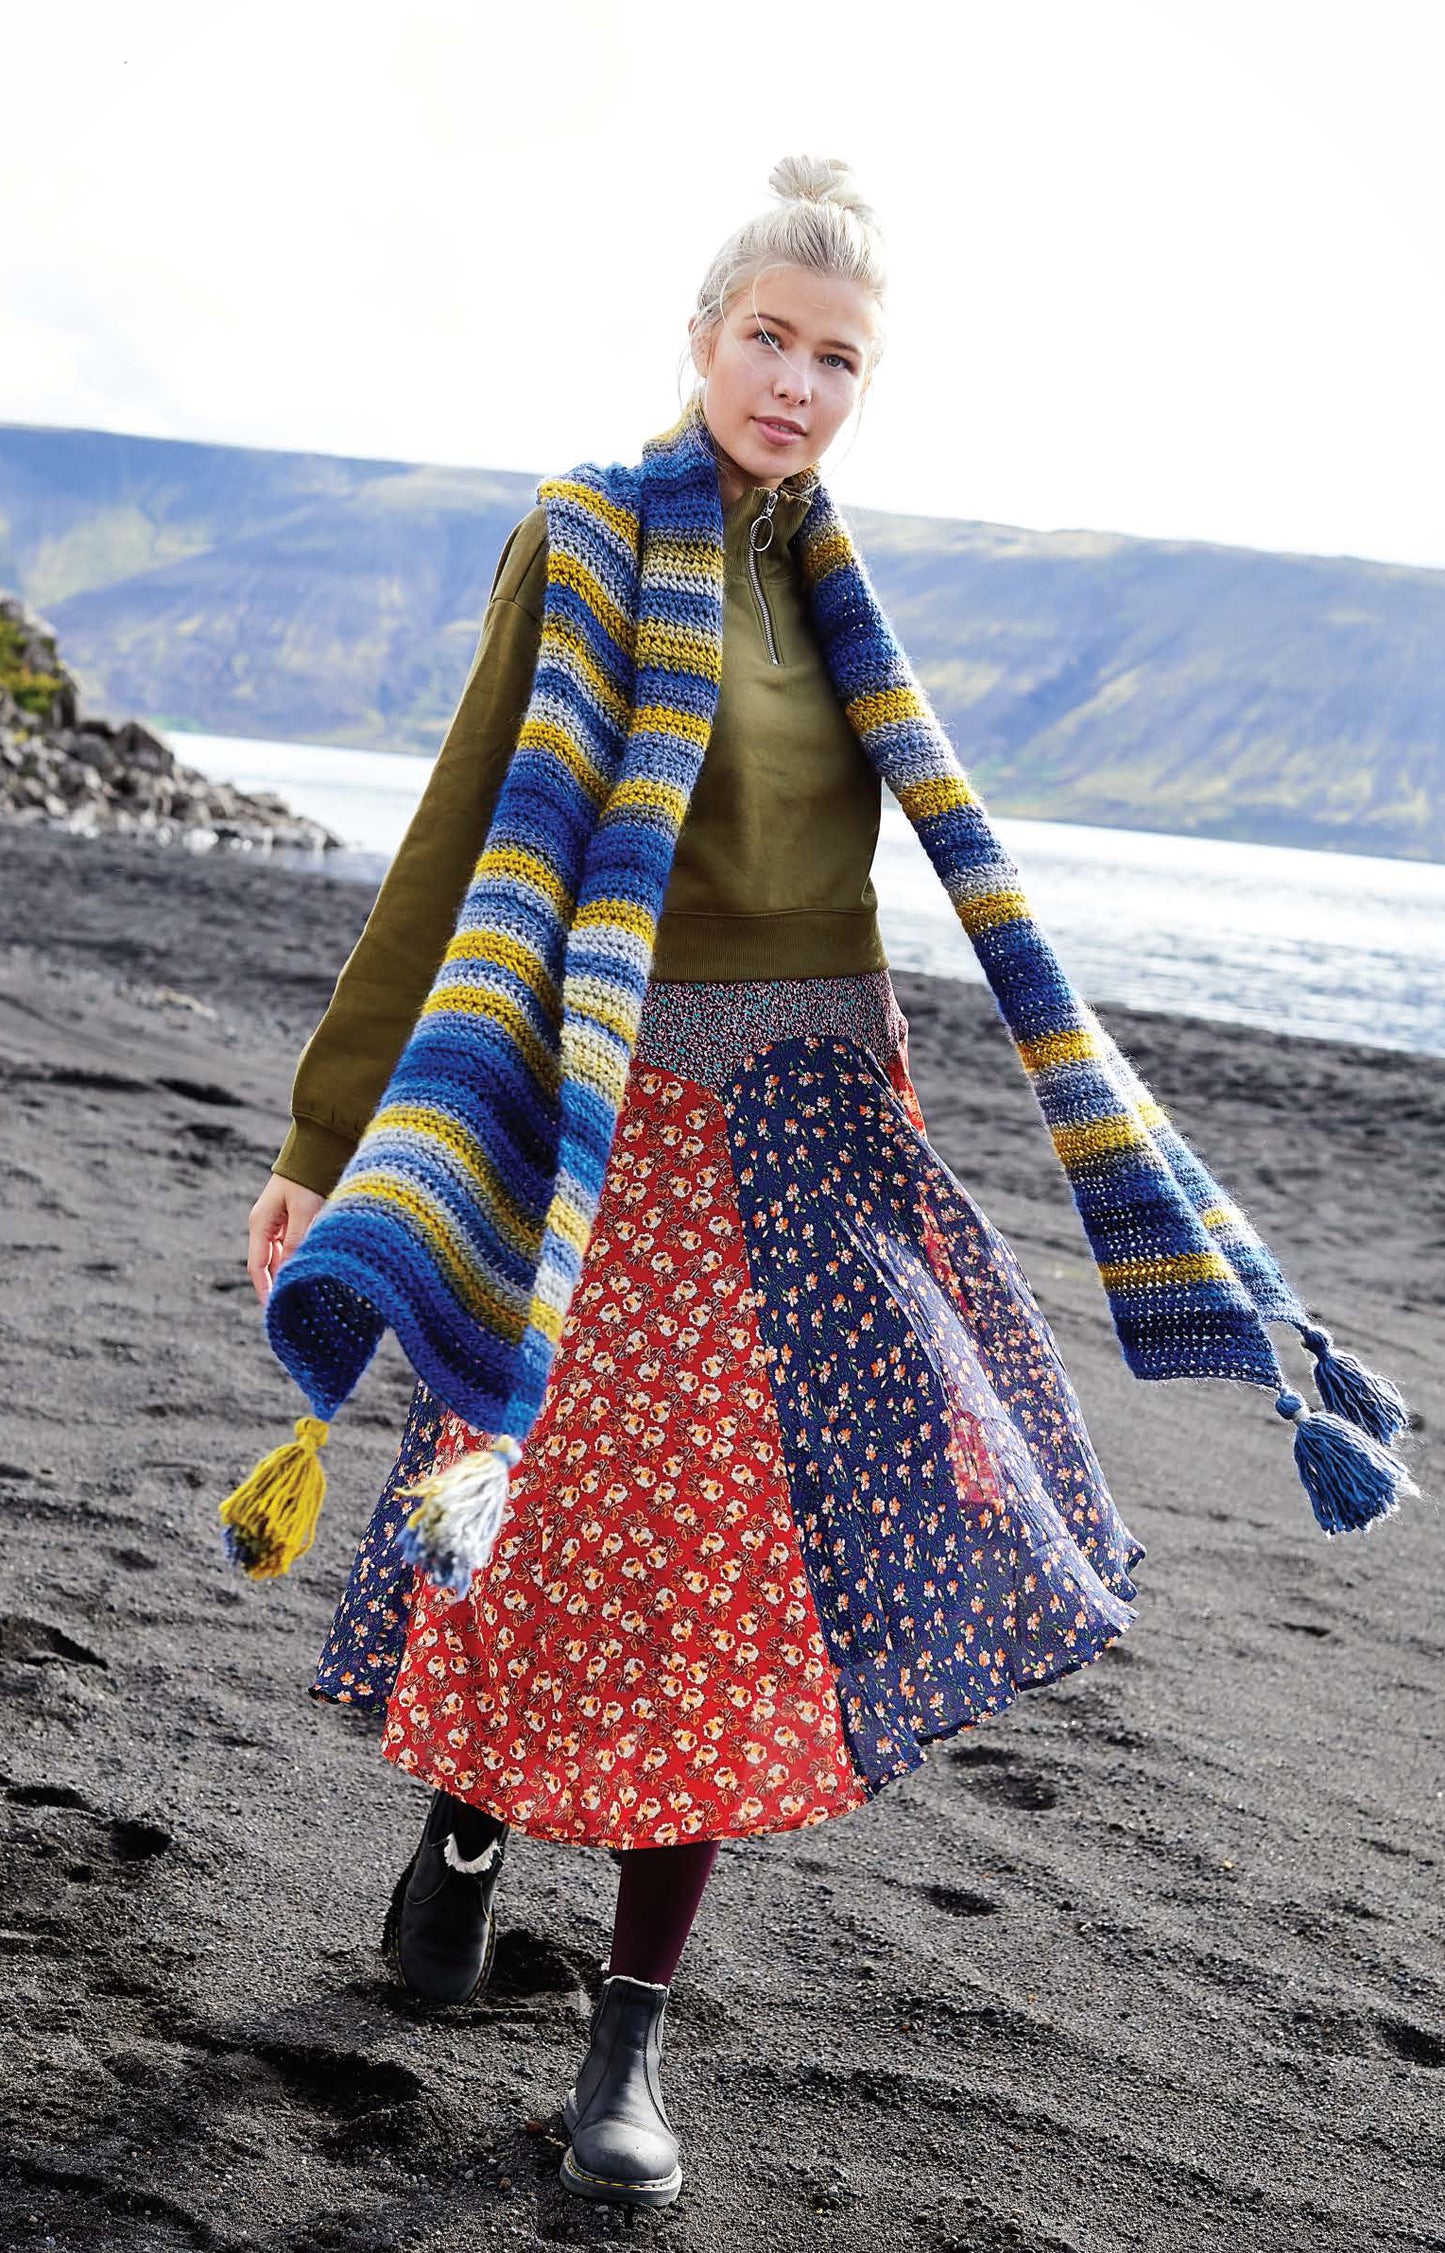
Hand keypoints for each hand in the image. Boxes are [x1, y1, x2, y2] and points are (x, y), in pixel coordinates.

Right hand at [248, 1174, 325, 1305]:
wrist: (314, 1152)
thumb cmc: (307, 1179)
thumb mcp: (304, 1211)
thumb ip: (297, 1241)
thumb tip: (291, 1271)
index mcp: (260, 1223)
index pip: (257, 1266)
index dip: (264, 1289)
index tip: (274, 1309)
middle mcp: (264, 1225)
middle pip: (268, 1264)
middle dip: (277, 1284)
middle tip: (293, 1306)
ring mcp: (276, 1223)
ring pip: (280, 1256)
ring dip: (289, 1271)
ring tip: (304, 1292)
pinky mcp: (289, 1220)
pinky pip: (290, 1246)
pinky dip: (297, 1258)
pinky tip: (309, 1269)